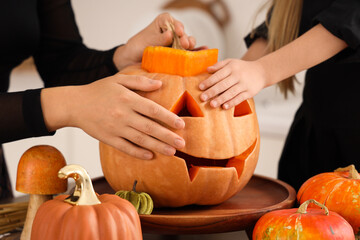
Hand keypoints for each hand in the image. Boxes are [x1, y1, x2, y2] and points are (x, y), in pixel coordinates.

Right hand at [42, 74, 185, 159]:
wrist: (75, 104)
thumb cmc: (99, 90)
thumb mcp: (119, 80)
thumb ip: (140, 81)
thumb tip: (160, 84)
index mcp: (128, 99)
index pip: (153, 110)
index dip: (168, 118)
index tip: (181, 125)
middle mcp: (123, 114)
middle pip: (149, 127)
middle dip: (167, 136)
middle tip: (182, 144)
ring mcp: (115, 128)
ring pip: (140, 139)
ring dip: (157, 147)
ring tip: (172, 152)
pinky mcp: (108, 138)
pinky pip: (125, 148)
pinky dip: (138, 153)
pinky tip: (150, 156)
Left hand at [113, 12, 195, 69]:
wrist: (132, 61)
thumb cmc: (138, 47)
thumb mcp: (146, 42)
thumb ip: (159, 39)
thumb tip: (170, 35)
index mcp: (163, 22)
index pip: (171, 21)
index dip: (176, 26)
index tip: (178, 32)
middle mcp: (172, 31)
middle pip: (181, 32)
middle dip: (184, 38)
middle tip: (184, 44)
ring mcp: (177, 43)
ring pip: (187, 42)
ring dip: (190, 45)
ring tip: (189, 50)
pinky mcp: (179, 54)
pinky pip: (190, 52)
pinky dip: (197, 52)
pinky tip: (204, 52)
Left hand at [199, 59, 266, 108]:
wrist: (261, 72)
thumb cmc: (242, 68)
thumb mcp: (231, 62)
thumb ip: (219, 65)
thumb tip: (207, 69)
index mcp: (232, 67)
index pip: (218, 75)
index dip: (209, 81)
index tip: (200, 87)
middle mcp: (238, 75)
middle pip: (223, 84)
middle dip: (212, 91)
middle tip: (202, 98)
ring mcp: (244, 84)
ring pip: (231, 92)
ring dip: (221, 99)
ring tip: (211, 105)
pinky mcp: (249, 92)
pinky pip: (240, 98)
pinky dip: (232, 103)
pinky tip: (224, 107)